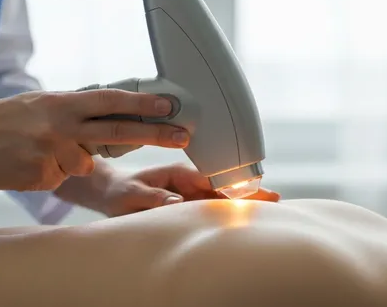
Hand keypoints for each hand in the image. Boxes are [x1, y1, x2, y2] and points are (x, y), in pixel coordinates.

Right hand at [0, 89, 189, 191]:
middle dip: (154, 133)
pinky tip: (25, 164)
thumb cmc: (2, 120)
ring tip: (35, 151)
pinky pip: (59, 180)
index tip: (170, 105)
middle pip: (117, 131)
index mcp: (62, 103)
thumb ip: (75, 111)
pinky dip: (47, 175)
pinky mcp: (40, 176)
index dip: (142, 103)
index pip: (111, 101)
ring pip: (83, 165)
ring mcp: (51, 151)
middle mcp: (60, 124)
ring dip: (67, 162)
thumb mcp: (42, 104)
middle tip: (183, 135)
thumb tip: (110, 115)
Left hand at [72, 163, 280, 216]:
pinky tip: (249, 213)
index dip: (230, 186)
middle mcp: (189, 182)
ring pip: (222, 198)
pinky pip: (212, 207)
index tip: (248, 192)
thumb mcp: (131, 194)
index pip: (210, 180)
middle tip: (275, 198)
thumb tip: (176, 201)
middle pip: (223, 188)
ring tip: (271, 204)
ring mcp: (191, 193)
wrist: (111, 192)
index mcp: (178, 174)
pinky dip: (231, 209)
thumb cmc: (120, 191)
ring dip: (244, 201)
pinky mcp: (190, 205)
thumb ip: (152, 197)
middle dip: (248, 192)